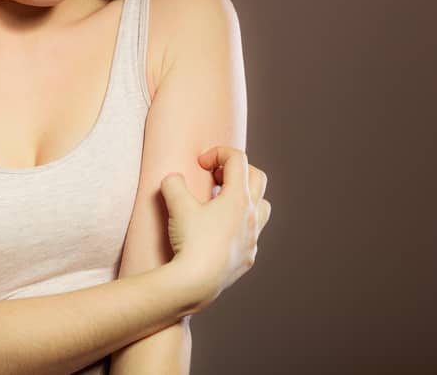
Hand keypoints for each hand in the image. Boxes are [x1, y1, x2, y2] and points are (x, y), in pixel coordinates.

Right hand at [159, 145, 270, 312]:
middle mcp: (251, 215)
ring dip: (247, 198)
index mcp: (238, 197)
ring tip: (223, 203)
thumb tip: (173, 179)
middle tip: (215, 177)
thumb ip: (174, 184)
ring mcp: (252, 238)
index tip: (201, 163)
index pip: (238, 160)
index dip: (218, 153)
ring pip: (262, 206)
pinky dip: (240, 226)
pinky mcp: (248, 257)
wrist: (197, 283)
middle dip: (237, 171)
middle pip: (258, 178)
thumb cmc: (191, 242)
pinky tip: (221, 233)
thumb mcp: (177, 206)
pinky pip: (252, 235)